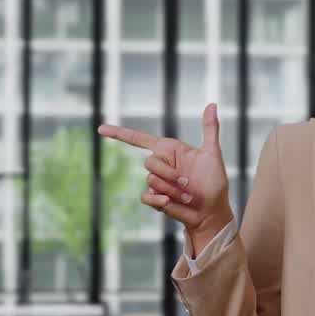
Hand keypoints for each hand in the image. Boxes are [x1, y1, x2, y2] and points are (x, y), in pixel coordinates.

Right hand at [97, 103, 233, 250]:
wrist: (212, 211)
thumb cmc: (214, 182)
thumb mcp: (212, 153)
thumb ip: (210, 129)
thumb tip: (212, 104)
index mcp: (169, 150)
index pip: (140, 139)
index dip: (119, 133)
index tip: (100, 128)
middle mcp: (160, 165)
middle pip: (149, 163)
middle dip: (170, 174)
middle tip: (188, 182)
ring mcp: (157, 183)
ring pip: (150, 180)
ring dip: (172, 189)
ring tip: (188, 195)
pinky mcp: (154, 199)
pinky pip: (146, 196)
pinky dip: (159, 199)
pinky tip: (171, 202)